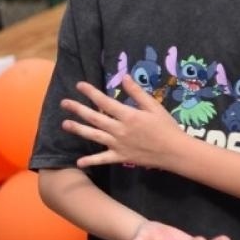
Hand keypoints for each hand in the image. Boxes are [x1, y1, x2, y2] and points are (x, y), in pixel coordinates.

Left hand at [61, 78, 187, 170]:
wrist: (175, 151)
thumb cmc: (166, 127)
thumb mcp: (154, 106)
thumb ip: (137, 93)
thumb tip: (124, 77)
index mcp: (128, 115)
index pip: (105, 102)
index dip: (91, 93)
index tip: (79, 85)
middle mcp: (119, 129)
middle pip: (94, 118)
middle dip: (78, 109)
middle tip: (64, 103)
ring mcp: (118, 144)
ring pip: (94, 136)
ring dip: (78, 129)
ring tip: (64, 124)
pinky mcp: (121, 157)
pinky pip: (103, 159)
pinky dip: (91, 161)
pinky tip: (79, 162)